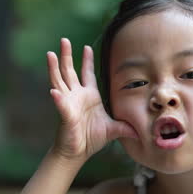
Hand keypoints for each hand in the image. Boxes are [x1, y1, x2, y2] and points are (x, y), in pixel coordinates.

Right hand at [47, 38, 136, 159]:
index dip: (87, 61)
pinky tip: (53, 91)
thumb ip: (126, 127)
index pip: (87, 74)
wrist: (78, 153)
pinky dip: (58, 98)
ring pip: (59, 81)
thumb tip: (141, 131)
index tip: (87, 47)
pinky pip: (61, 105)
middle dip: (67, 56)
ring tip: (51, 54)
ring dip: (55, 68)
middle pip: (69, 71)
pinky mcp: (66, 115)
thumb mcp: (114, 130)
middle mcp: (77, 96)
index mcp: (89, 96)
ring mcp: (69, 103)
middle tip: (64, 40)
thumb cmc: (92, 139)